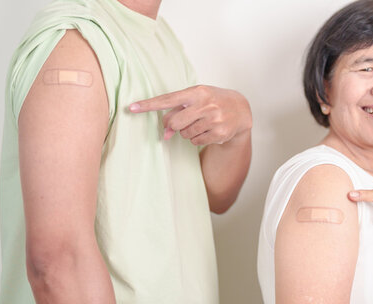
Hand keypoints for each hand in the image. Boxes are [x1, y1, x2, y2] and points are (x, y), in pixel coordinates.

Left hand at [129, 85, 251, 145]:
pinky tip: (208, 130)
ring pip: (185, 134)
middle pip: (174, 122)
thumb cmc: (212, 101)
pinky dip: (198, 138)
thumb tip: (166, 135)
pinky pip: (196, 141)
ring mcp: (214, 119)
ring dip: (188, 132)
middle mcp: (206, 104)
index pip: (167, 99)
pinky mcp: (219, 133)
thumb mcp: (196, 100)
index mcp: (197, 92)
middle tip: (183, 122)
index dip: (148, 105)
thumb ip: (178, 112)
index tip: (132, 108)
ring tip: (200, 124)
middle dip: (174, 125)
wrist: (240, 109)